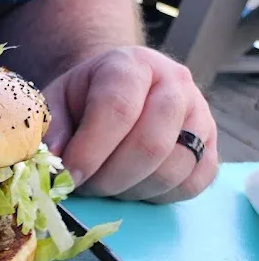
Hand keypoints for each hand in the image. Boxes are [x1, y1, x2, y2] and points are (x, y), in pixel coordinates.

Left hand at [43, 46, 217, 203]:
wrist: (115, 90)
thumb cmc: (81, 100)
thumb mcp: (55, 104)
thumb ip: (52, 131)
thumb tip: (55, 163)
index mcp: (130, 64)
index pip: (117, 109)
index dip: (89, 151)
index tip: (67, 178)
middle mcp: (174, 83)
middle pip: (151, 145)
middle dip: (109, 178)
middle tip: (83, 186)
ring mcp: (199, 113)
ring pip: (172, 170)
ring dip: (130, 191)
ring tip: (104, 183)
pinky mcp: (210, 145)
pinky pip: (194, 182)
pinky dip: (159, 195)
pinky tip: (132, 185)